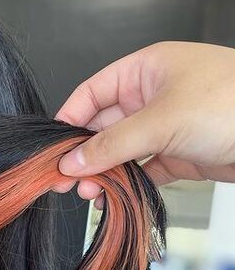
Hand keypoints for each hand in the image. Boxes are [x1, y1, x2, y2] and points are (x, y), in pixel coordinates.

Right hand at [54, 41, 234, 207]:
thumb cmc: (231, 104)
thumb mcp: (160, 121)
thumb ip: (111, 145)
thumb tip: (71, 162)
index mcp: (145, 71)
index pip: (92, 93)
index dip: (69, 120)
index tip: (53, 148)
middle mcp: (151, 96)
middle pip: (103, 127)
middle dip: (83, 154)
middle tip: (64, 179)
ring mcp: (164, 126)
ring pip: (120, 151)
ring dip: (102, 173)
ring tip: (89, 194)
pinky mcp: (176, 153)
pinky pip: (141, 168)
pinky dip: (125, 183)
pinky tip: (111, 198)